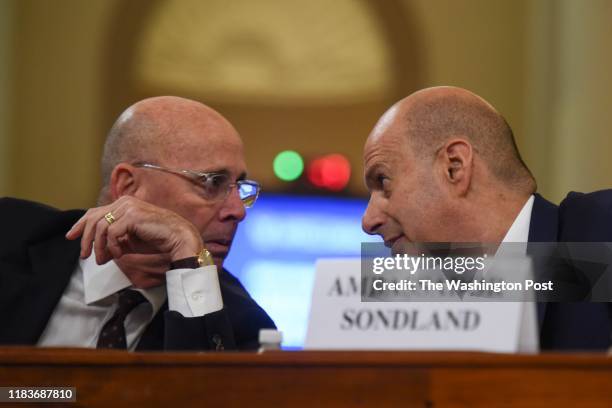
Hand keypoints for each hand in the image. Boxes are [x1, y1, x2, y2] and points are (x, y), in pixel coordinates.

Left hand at [65, 196, 202, 265]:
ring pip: (100, 227)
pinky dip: (112, 247)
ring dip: (99, 247)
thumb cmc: (158, 239)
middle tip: (85, 256)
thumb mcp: (131, 240)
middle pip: (93, 218)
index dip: (81, 224)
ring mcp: (128, 207)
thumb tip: (98, 250)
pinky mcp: (132, 216)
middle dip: (86, 239)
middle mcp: (124, 202)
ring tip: (102, 260)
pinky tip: (119, 255)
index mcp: (124, 204)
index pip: (96, 211)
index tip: (72, 236)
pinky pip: (112, 233)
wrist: (178, 238)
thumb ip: (115, 240)